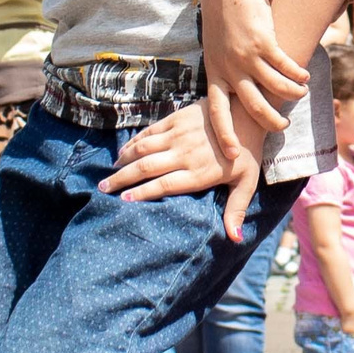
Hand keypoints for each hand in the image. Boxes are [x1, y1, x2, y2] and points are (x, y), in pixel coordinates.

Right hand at [98, 99, 262, 239]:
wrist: (249, 113)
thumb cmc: (248, 153)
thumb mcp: (247, 183)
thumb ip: (236, 210)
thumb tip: (235, 239)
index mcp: (199, 173)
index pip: (164, 185)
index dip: (142, 193)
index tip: (124, 200)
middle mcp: (185, 154)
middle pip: (146, 168)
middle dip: (122, 180)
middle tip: (104, 189)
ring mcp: (179, 135)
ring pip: (143, 149)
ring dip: (123, 161)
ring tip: (109, 173)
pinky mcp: (177, 119)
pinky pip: (150, 132)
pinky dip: (133, 143)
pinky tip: (123, 152)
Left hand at [201, 0, 309, 144]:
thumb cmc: (224, 17)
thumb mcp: (216, 47)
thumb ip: (227, 69)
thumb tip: (240, 92)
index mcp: (214, 72)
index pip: (216, 112)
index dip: (225, 135)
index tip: (233, 155)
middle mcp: (229, 68)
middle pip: (252, 107)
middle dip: (270, 121)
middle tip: (281, 127)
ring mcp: (246, 55)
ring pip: (275, 88)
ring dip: (292, 95)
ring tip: (300, 94)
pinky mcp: (263, 41)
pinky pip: (286, 67)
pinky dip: (298, 75)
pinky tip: (304, 77)